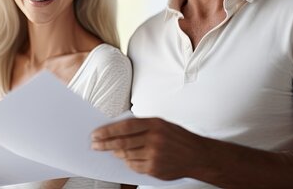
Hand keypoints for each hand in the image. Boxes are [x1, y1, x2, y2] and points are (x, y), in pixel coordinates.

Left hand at [91, 118, 205, 179]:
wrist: (197, 155)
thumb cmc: (177, 137)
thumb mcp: (161, 124)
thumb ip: (141, 126)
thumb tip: (117, 129)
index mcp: (154, 124)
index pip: (124, 127)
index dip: (107, 130)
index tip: (96, 134)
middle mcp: (154, 139)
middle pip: (122, 142)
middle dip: (105, 144)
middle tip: (95, 146)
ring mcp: (155, 155)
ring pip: (126, 155)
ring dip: (116, 154)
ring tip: (111, 151)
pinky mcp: (155, 168)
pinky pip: (134, 166)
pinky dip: (128, 163)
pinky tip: (128, 159)